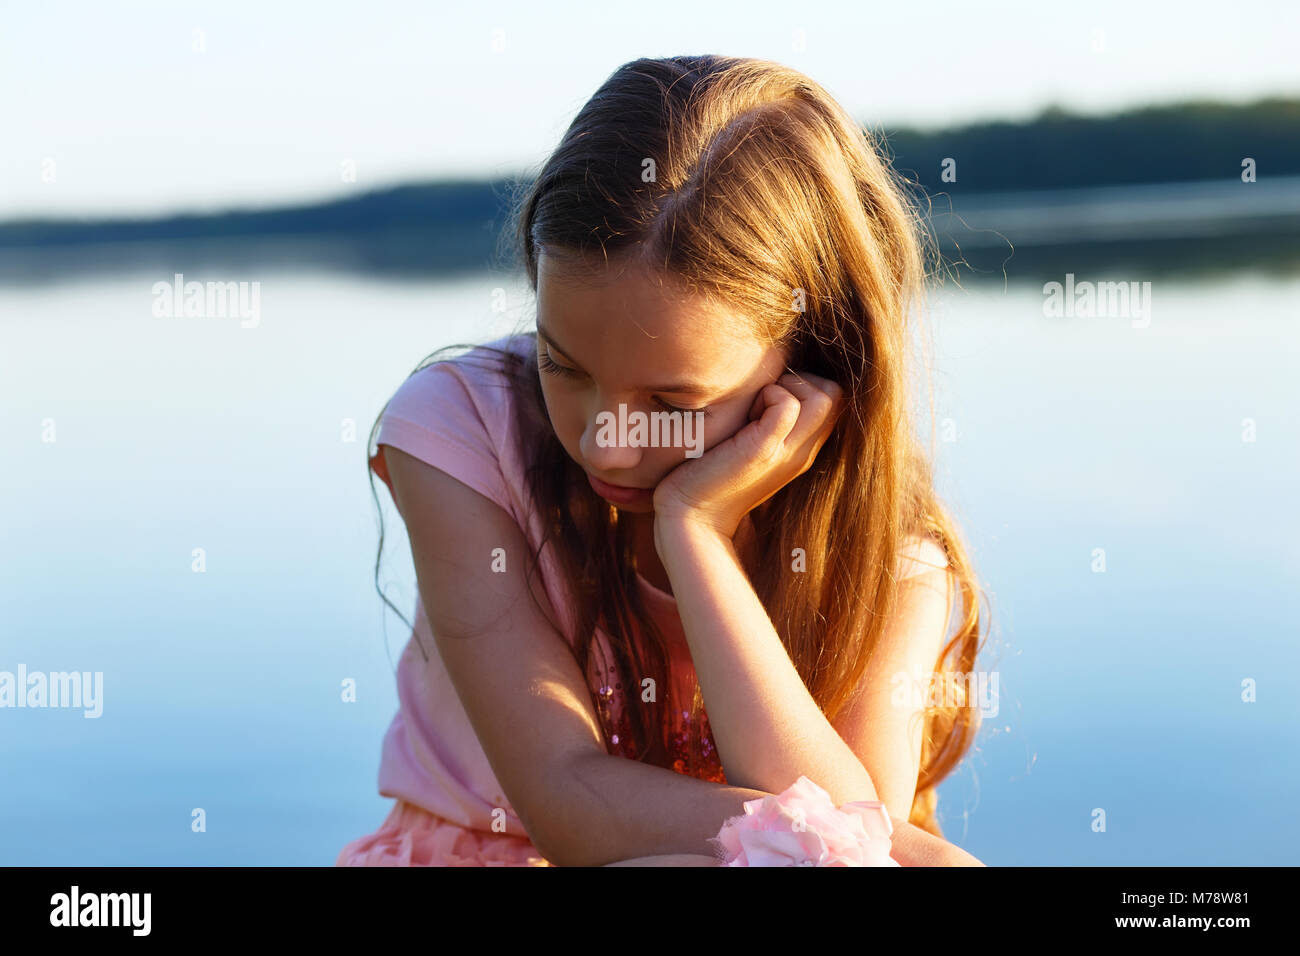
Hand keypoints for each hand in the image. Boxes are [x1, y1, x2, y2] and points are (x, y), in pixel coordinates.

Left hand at [652, 371, 844, 540]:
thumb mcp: (746, 445)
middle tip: (762, 400)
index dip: (804, 385)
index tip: (767, 400)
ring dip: (787, 387)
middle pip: (835, 393)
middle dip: (801, 381)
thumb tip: (765, 385)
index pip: (833, 398)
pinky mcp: (764, 451)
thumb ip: (763, 423)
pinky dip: (766, 395)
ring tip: (754, 409)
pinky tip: (742, 418)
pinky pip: (787, 405)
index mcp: (800, 450)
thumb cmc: (707, 476)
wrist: (690, 518)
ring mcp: (788, 452)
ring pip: (825, 395)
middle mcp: (802, 452)